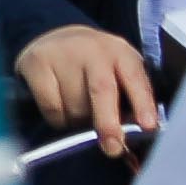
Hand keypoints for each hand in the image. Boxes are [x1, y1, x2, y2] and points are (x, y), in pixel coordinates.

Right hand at [16, 25, 161, 159]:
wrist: (54, 36)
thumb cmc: (95, 66)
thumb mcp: (118, 72)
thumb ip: (128, 101)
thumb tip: (133, 143)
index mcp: (120, 53)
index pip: (135, 78)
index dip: (143, 103)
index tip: (148, 126)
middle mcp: (93, 50)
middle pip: (102, 89)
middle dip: (108, 123)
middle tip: (112, 148)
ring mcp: (62, 54)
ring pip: (75, 106)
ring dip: (80, 122)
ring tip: (81, 114)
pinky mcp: (37, 63)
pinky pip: (51, 107)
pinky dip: (58, 119)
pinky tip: (61, 108)